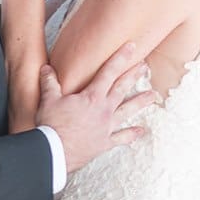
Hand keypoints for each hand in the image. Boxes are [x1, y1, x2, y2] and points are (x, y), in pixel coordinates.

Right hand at [35, 41, 155, 174]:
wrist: (54, 152)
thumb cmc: (52, 125)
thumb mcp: (49, 100)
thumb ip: (50, 83)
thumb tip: (46, 68)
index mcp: (92, 96)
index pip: (109, 72)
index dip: (120, 57)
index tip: (132, 47)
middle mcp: (103, 110)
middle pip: (122, 88)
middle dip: (134, 75)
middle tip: (145, 67)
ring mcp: (106, 127)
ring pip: (127, 111)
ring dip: (141, 102)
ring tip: (153, 95)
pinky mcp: (104, 142)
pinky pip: (121, 138)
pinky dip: (132, 135)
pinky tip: (141, 131)